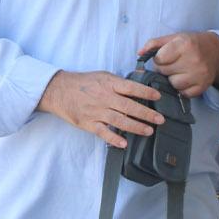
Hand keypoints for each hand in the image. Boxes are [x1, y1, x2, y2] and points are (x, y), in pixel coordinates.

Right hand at [38, 70, 162, 148]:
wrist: (59, 90)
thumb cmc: (83, 83)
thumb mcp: (103, 75)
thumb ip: (120, 81)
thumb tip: (141, 80)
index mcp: (108, 83)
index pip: (131, 87)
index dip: (145, 92)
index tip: (158, 97)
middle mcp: (104, 97)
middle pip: (128, 106)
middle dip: (146, 113)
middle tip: (160, 119)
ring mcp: (96, 111)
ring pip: (119, 120)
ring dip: (135, 127)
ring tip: (148, 131)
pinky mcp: (88, 123)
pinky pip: (103, 132)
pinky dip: (113, 138)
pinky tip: (124, 143)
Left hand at [139, 32, 218, 97]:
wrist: (217, 52)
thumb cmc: (191, 43)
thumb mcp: (174, 37)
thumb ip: (154, 43)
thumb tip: (139, 53)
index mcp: (184, 45)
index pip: (159, 59)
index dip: (159, 58)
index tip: (165, 56)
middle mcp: (193, 60)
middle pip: (164, 72)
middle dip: (164, 68)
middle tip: (173, 63)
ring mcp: (199, 75)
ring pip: (173, 84)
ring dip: (172, 79)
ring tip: (179, 71)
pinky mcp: (203, 87)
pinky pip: (183, 93)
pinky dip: (182, 88)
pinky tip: (186, 78)